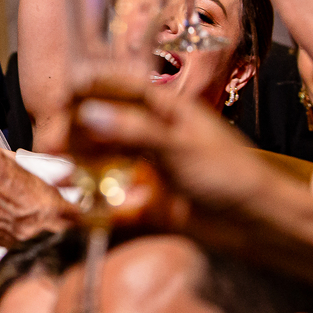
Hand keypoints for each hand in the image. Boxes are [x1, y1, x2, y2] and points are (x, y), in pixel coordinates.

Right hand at [69, 76, 259, 233]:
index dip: (90, 87)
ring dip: (79, 167)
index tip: (63, 94)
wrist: (260, 226)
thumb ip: (133, 131)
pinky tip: (74, 210)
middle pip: (105, 125)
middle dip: (76, 133)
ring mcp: (149, 169)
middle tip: (52, 146)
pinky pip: (113, 201)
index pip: (120, 86)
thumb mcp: (180, 147)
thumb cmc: (231, 175)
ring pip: (104, 162)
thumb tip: (87, 114)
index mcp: (165, 109)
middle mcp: (153, 135)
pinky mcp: (148, 202)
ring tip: (58, 176)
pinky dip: (93, 205)